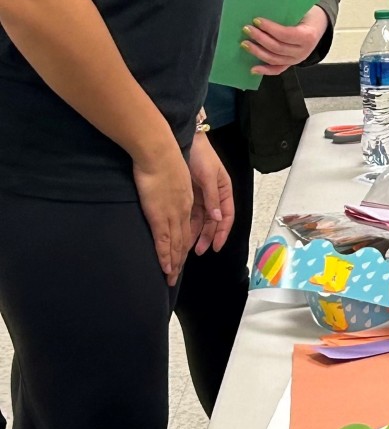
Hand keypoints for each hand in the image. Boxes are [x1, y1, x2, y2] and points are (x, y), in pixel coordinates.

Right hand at [134, 146, 196, 282]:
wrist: (158, 151)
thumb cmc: (163, 157)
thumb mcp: (175, 172)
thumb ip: (175, 186)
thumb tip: (170, 191)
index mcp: (187, 199)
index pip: (189, 226)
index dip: (186, 242)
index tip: (183, 254)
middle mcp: (183, 209)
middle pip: (184, 239)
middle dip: (180, 259)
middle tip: (175, 276)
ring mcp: (173, 213)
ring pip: (176, 244)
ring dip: (174, 263)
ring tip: (171, 278)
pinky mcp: (160, 215)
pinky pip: (165, 241)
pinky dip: (165, 256)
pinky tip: (166, 267)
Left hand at [188, 132, 234, 255]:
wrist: (183, 140)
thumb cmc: (201, 154)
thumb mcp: (209, 175)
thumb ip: (213, 197)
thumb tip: (218, 217)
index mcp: (224, 190)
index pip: (227, 216)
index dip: (222, 232)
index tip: (216, 246)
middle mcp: (214, 195)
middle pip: (213, 221)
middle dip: (208, 237)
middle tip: (199, 250)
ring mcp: (202, 196)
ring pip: (201, 220)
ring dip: (196, 233)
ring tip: (188, 247)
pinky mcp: (189, 195)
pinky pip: (190, 214)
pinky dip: (187, 225)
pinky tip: (182, 234)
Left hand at [242, 5, 327, 76]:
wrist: (318, 26)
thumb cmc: (307, 16)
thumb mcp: (303, 11)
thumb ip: (287, 13)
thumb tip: (264, 11)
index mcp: (308, 36)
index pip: (285, 34)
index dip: (270, 28)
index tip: (257, 20)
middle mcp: (303, 51)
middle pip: (277, 47)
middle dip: (260, 38)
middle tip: (247, 29)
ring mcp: (296, 60)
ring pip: (274, 59)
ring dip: (258, 52)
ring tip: (245, 43)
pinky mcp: (291, 64)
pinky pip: (277, 69)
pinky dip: (265, 70)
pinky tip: (253, 69)